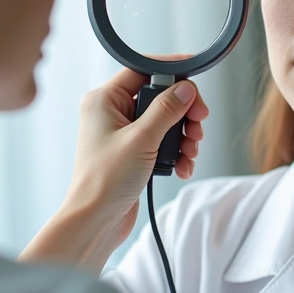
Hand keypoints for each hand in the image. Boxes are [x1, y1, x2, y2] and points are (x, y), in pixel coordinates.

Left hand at [69, 66, 208, 244]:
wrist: (95, 222)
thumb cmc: (104, 182)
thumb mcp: (141, 139)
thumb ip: (166, 110)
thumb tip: (185, 89)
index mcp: (104, 100)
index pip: (142, 70)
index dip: (171, 70)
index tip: (194, 75)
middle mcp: (112, 113)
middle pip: (159, 97)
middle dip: (184, 113)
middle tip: (198, 124)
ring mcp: (123, 134)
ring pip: (165, 121)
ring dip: (183, 136)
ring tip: (191, 152)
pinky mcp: (133, 153)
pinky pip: (162, 143)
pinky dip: (176, 153)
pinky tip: (183, 167)